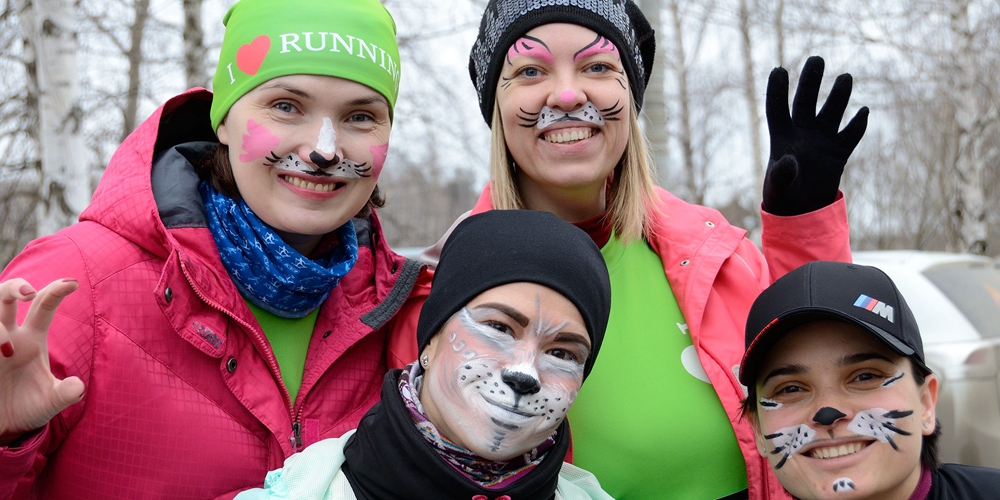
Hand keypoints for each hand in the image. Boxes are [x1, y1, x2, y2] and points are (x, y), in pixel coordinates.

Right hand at [0, 278, 82, 444]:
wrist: (2, 427)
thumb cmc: (27, 408)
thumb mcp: (49, 403)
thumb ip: (65, 394)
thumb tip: (77, 387)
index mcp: (32, 339)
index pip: (44, 307)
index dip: (56, 291)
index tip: (72, 282)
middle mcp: (9, 336)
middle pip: (6, 296)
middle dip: (15, 287)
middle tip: (28, 294)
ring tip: (6, 347)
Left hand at [763, 55, 868, 215]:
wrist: (802, 212)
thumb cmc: (782, 198)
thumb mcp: (778, 188)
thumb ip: (781, 174)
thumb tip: (789, 161)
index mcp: (781, 138)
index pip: (777, 109)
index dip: (777, 91)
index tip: (779, 70)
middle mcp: (802, 134)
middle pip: (806, 102)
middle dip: (811, 81)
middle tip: (817, 59)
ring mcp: (821, 141)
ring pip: (831, 113)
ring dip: (838, 96)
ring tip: (846, 77)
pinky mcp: (838, 153)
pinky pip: (850, 135)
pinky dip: (857, 126)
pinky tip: (863, 112)